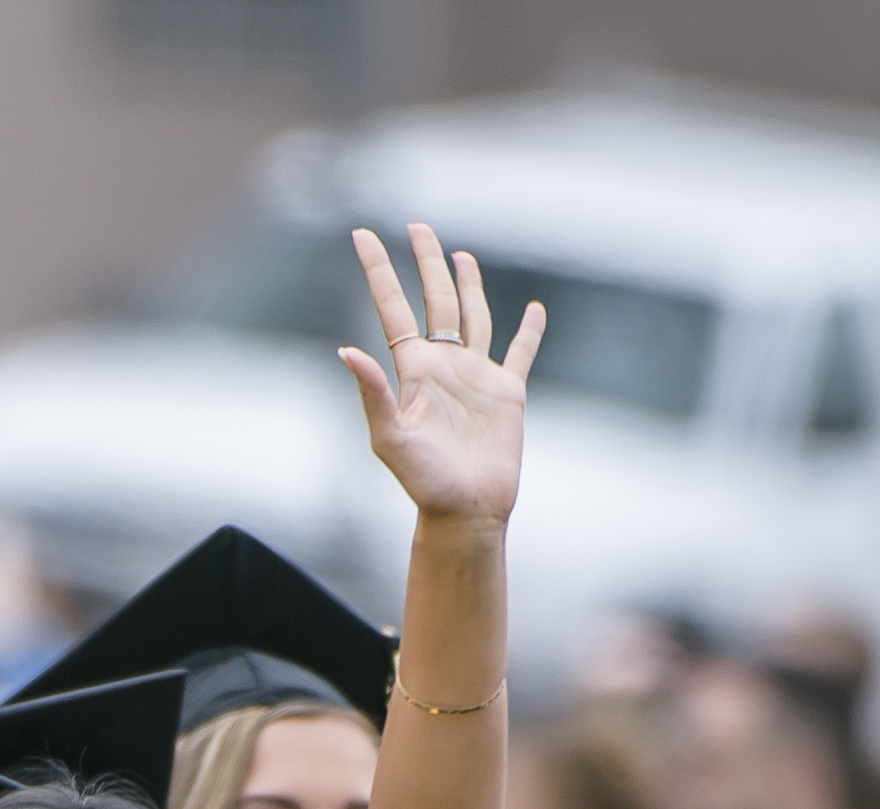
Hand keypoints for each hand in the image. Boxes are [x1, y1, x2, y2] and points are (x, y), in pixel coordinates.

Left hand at [339, 222, 544, 528]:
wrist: (466, 511)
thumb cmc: (424, 481)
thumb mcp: (391, 437)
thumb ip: (372, 393)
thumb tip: (346, 350)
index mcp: (413, 368)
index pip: (393, 307)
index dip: (378, 270)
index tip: (361, 234)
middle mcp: (444, 365)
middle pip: (436, 300)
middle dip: (426, 263)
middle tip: (418, 226)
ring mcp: (476, 376)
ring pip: (473, 316)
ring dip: (467, 285)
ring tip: (460, 255)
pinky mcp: (507, 393)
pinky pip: (520, 354)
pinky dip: (529, 332)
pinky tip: (533, 310)